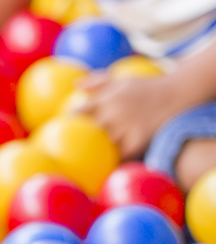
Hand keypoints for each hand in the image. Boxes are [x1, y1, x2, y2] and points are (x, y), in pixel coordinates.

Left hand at [75, 74, 189, 159]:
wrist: (177, 93)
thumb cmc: (147, 87)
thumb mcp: (122, 80)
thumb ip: (98, 82)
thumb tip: (76, 85)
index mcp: (107, 99)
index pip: (80, 112)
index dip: (71, 121)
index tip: (66, 127)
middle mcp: (114, 113)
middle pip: (89, 131)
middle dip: (82, 138)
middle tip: (73, 147)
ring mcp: (126, 127)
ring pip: (104, 144)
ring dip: (98, 150)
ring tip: (88, 159)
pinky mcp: (138, 139)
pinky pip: (121, 154)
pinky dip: (115, 159)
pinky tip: (109, 164)